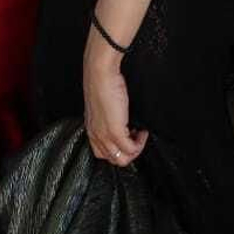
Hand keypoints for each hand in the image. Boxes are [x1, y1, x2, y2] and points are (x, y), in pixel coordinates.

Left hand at [83, 32, 146, 165]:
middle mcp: (96, 136)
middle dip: (129, 152)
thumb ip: (108, 118)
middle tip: (136, 137)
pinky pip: (131, 149)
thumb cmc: (102, 84)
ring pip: (122, 159)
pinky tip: (142, 130)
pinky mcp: (115, 132)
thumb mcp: (102, 106)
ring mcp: (104, 136)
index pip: (103, 154)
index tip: (128, 136)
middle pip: (114, 159)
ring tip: (140, 135)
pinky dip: (140, 143)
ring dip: (135, 150)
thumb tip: (122, 123)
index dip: (118, 148)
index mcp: (91, 130)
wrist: (100, 74)